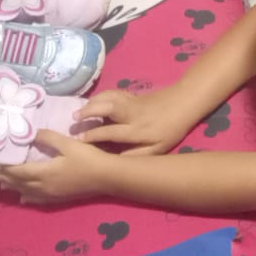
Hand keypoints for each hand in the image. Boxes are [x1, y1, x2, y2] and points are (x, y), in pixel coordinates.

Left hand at [0, 129, 114, 201]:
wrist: (106, 177)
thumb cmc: (87, 158)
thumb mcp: (67, 143)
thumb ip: (48, 138)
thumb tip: (30, 132)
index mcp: (44, 173)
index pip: (18, 172)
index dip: (5, 168)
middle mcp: (44, 186)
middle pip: (20, 183)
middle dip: (6, 178)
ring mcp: (52, 194)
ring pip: (27, 192)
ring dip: (14, 187)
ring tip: (2, 185)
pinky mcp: (59, 197)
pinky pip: (38, 200)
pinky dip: (27, 197)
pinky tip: (23, 198)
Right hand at [75, 87, 198, 155]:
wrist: (183, 102)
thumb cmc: (171, 129)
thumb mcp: (158, 148)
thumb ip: (137, 155)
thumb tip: (117, 162)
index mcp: (137, 130)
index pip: (111, 132)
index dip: (94, 135)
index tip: (79, 139)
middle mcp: (131, 114)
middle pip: (107, 108)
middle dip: (88, 112)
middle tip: (73, 118)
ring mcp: (130, 101)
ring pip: (108, 98)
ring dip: (91, 102)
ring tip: (78, 110)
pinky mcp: (131, 94)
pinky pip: (112, 93)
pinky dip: (100, 96)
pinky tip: (93, 101)